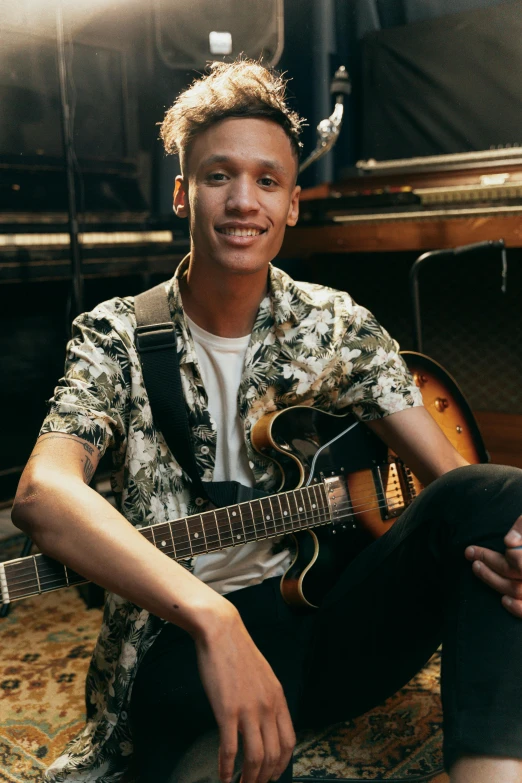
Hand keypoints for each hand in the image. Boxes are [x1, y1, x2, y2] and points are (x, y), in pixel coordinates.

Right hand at [193, 604, 294, 782]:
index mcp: (278, 698)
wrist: (222, 631)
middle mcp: (267, 707)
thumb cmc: (238, 652)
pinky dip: (227, 769)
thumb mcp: (263, 675)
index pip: (289, 741)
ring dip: (248, 779)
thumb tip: (265, 719)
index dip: (282, 764)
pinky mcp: (227, 710)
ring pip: (255, 758)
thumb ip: (267, 698)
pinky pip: (230, 749)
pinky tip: (223, 777)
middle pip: (273, 755)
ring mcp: (248, 710)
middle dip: (265, 777)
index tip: (272, 775)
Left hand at [465, 514, 521, 616]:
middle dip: (490, 561)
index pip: (521, 562)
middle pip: (516, 573)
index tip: (506, 543)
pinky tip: (503, 600)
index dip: (513, 554)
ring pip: (516, 590)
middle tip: (470, 552)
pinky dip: (516, 608)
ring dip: (492, 579)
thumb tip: (508, 541)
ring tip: (476, 567)